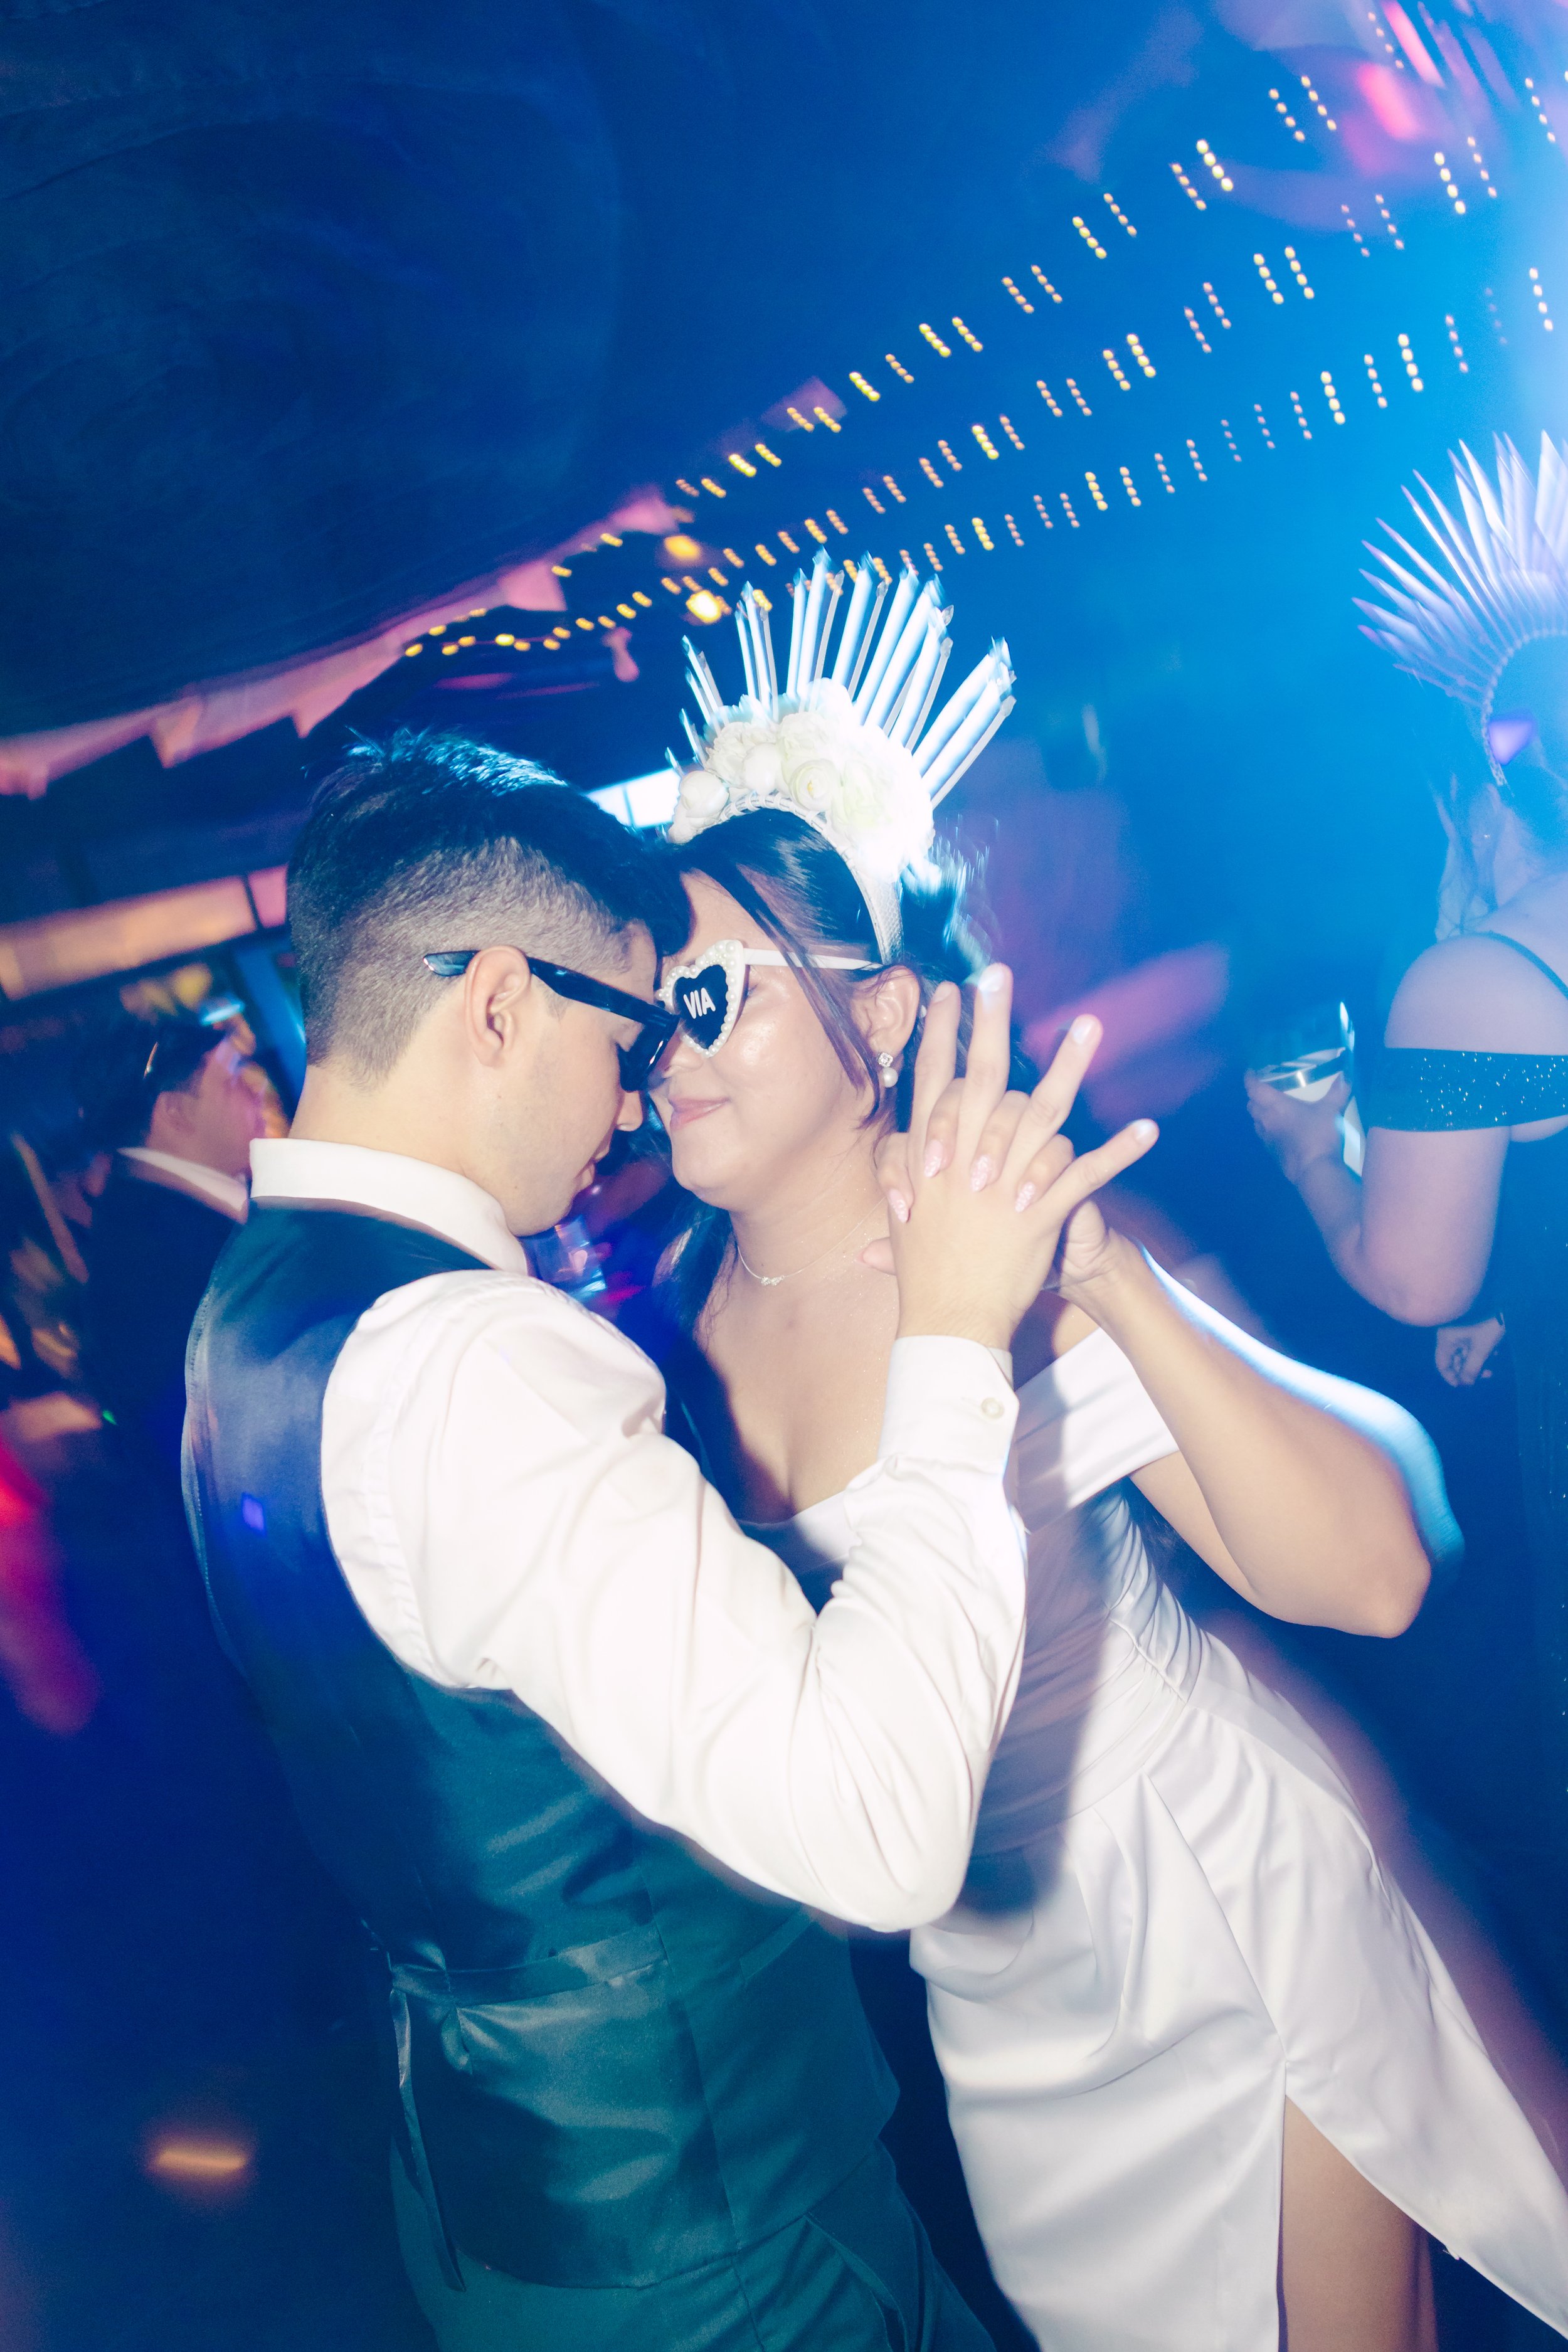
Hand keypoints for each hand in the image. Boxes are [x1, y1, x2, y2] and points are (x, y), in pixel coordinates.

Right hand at [871, 968, 1157, 1351]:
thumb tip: (900, 1159)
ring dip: (1070, 1064)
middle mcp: (969, 1154)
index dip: (941, 1032)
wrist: (949, 1317)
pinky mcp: (1044, 1207)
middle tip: (999, 974)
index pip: (934, 1076)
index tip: (948, 992)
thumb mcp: (900, 1214)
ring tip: (1090, 1024)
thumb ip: (899, 1178)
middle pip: (984, 1073)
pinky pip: (1090, 1171)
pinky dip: (1121, 1151)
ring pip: (1044, 1108)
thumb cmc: (923, 1267)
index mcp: (932, 1151)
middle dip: (990, 1020)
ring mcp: (1009, 1179)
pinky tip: (1149, 1130)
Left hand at [1244, 1071, 1348, 1187]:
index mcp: (1275, 1106)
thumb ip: (1337, 1092)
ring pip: (1255, 1120)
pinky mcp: (1271, 1152)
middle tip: (1264, 1089)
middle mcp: (1265, 1120)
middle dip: (1254, 1095)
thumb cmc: (1319, 1135)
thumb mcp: (1331, 1110)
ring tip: (1270, 1107)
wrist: (1314, 1170)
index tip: (1251, 1071)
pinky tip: (1278, 1128)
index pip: (1253, 1088)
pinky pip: (1263, 1135)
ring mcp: (1266, 1138)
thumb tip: (1346, 1075)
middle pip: (1251, 1104)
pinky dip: (1266, 1127)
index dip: (1250, 1078)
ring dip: (1258, 1112)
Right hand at [1434, 1314, 1504, 1386]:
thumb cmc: (1487, 1324)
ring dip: (1478, 1361)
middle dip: (1470, 1370)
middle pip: (1454, 1359)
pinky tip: (1495, 1352)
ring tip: (1493, 1364)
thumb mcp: (1482, 1349)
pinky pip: (1471, 1344)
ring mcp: (1459, 1330)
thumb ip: (1471, 1369)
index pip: (1442, 1364)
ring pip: (1465, 1352)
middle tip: (1487, 1375)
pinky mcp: (1470, 1326)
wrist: (1502, 1299)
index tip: (1465, 1386)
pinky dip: (1481, 1351)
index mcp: (1446, 1340)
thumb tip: (1465, 1385)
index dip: (1452, 1377)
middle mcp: (1449, 1335)